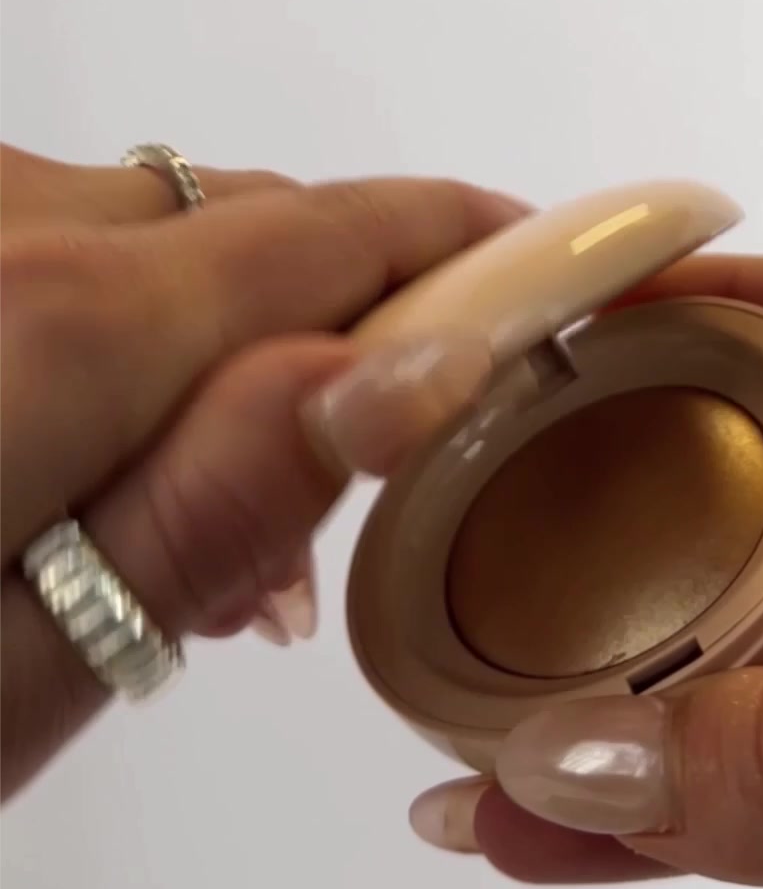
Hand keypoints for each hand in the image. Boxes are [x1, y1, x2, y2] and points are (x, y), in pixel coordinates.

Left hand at [1, 144, 521, 800]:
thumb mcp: (26, 667)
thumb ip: (215, 508)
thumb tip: (415, 374)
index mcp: (62, 323)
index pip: (334, 238)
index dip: (477, 249)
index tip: (579, 276)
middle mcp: (8, 220)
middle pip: (263, 229)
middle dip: (348, 338)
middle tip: (347, 519)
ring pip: (172, 232)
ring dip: (229, 344)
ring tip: (200, 543)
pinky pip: (78, 239)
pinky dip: (133, 326)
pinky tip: (107, 461)